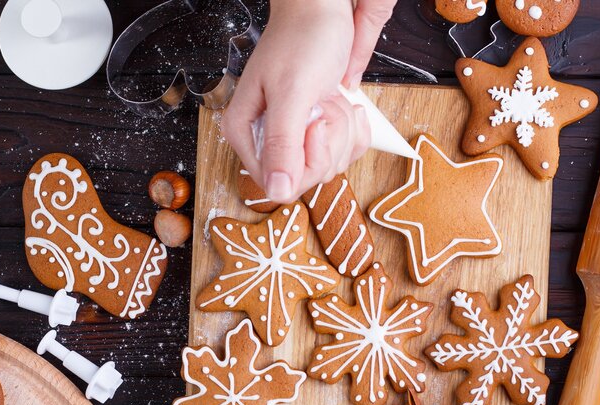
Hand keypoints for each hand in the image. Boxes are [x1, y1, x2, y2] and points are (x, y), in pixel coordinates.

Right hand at [222, 0, 396, 203]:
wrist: (323, 10)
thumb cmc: (303, 38)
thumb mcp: (293, 92)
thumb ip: (282, 143)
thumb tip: (277, 191)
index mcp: (246, 132)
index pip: (278, 183)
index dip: (306, 160)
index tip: (313, 123)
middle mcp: (266, 138)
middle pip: (307, 175)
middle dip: (328, 140)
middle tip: (321, 104)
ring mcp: (294, 136)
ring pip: (329, 164)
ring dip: (341, 129)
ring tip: (327, 97)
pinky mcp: (317, 131)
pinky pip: (344, 151)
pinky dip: (352, 128)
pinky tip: (339, 102)